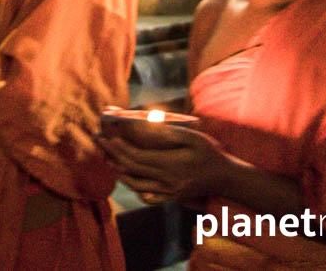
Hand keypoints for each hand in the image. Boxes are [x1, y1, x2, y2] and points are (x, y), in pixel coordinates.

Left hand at [98, 120, 226, 201]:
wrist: (226, 178)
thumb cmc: (210, 153)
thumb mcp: (192, 138)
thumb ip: (167, 134)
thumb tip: (143, 127)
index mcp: (171, 165)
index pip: (137, 156)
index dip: (119, 146)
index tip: (107, 134)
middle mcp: (167, 181)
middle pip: (132, 168)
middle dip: (113, 153)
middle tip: (99, 140)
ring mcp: (168, 192)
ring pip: (135, 183)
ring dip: (118, 169)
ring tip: (106, 157)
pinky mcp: (170, 197)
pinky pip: (146, 195)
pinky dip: (132, 185)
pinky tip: (125, 176)